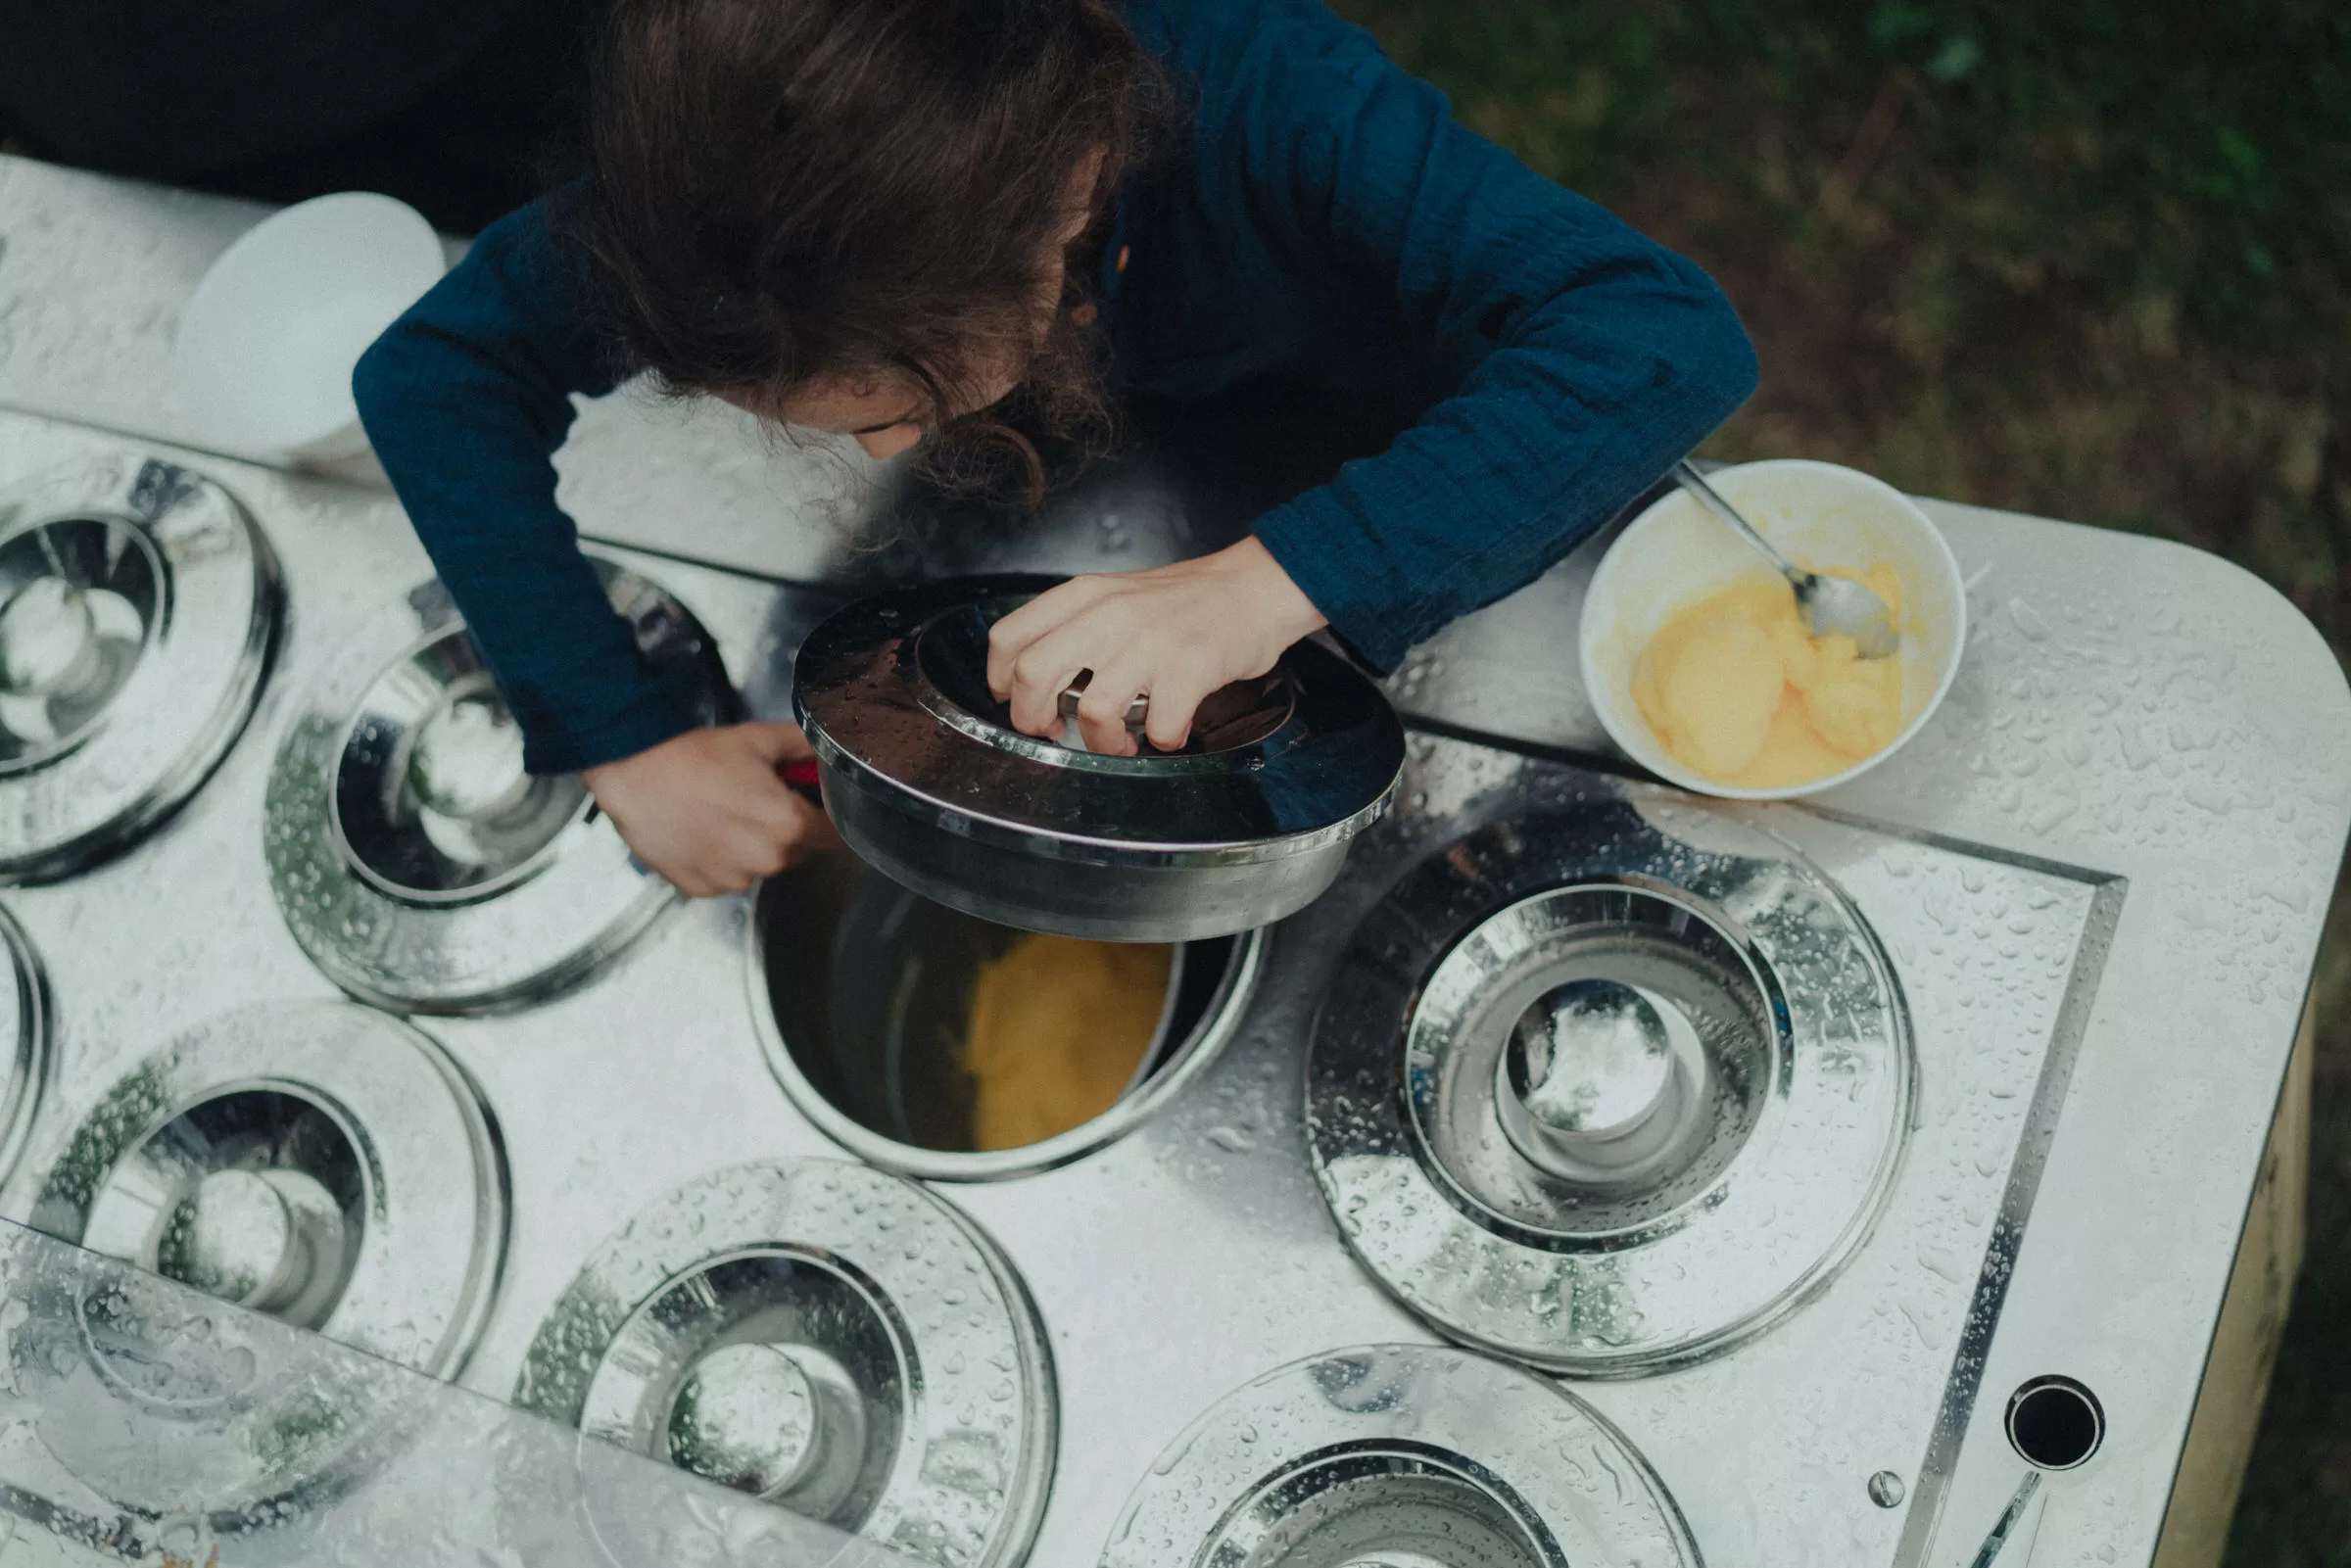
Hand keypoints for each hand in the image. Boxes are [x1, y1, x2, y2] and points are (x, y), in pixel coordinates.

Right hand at [581, 721, 842, 895]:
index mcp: (789, 826)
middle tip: (758, 798)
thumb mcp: (759, 739)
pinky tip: (703, 831)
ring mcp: (733, 879)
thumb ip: (804, 746)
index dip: (825, 816)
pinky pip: (726, 876)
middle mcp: (766, 861)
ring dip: (752, 845)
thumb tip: (828, 749)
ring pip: (760, 864)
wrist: (635, 778)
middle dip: (786, 828)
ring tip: (724, 812)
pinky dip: (721, 859)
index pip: (833, 835)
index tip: (810, 804)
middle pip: (797, 850)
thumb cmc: (693, 759)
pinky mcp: (702, 889)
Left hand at [986, 537, 1327, 753]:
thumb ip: (1077, 627)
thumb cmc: (1186, 602)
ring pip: (1092, 711)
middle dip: (1033, 720)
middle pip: (1032, 675)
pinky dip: (1163, 741)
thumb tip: (1036, 681)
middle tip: (1054, 732)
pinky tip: (1169, 729)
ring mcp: (1149, 641)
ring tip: (1121, 743)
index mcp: (1085, 595)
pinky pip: (1159, 727)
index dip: (1000, 681)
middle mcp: (1109, 614)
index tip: (1015, 701)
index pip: (1009, 636)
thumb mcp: (1117, 596)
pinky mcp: (1188, 667)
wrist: (1254, 588)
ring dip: (1103, 743)